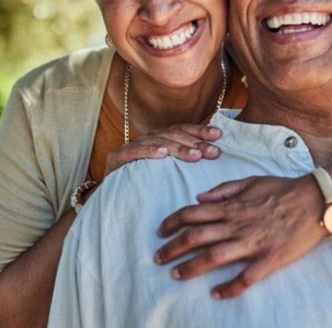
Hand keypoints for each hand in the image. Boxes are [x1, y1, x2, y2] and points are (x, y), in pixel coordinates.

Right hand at [103, 124, 221, 179]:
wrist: (113, 201)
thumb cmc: (146, 187)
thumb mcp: (169, 173)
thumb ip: (186, 161)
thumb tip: (215, 154)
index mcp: (159, 139)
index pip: (182, 129)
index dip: (200, 131)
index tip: (218, 136)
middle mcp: (146, 139)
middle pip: (173, 135)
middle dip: (195, 142)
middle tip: (213, 152)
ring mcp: (130, 147)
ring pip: (157, 141)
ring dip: (177, 147)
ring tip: (194, 155)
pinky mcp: (115, 159)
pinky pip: (133, 152)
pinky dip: (148, 150)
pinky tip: (162, 153)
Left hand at [154, 175, 326, 298]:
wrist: (315, 200)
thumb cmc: (283, 189)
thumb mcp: (250, 181)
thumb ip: (224, 190)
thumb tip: (200, 198)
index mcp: (231, 206)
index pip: (192, 213)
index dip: (172, 222)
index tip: (160, 231)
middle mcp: (236, 224)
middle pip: (195, 236)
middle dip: (173, 248)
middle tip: (158, 258)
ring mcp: (252, 242)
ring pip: (213, 256)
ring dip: (191, 267)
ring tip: (176, 275)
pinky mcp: (268, 258)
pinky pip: (245, 277)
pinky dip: (229, 287)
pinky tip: (216, 293)